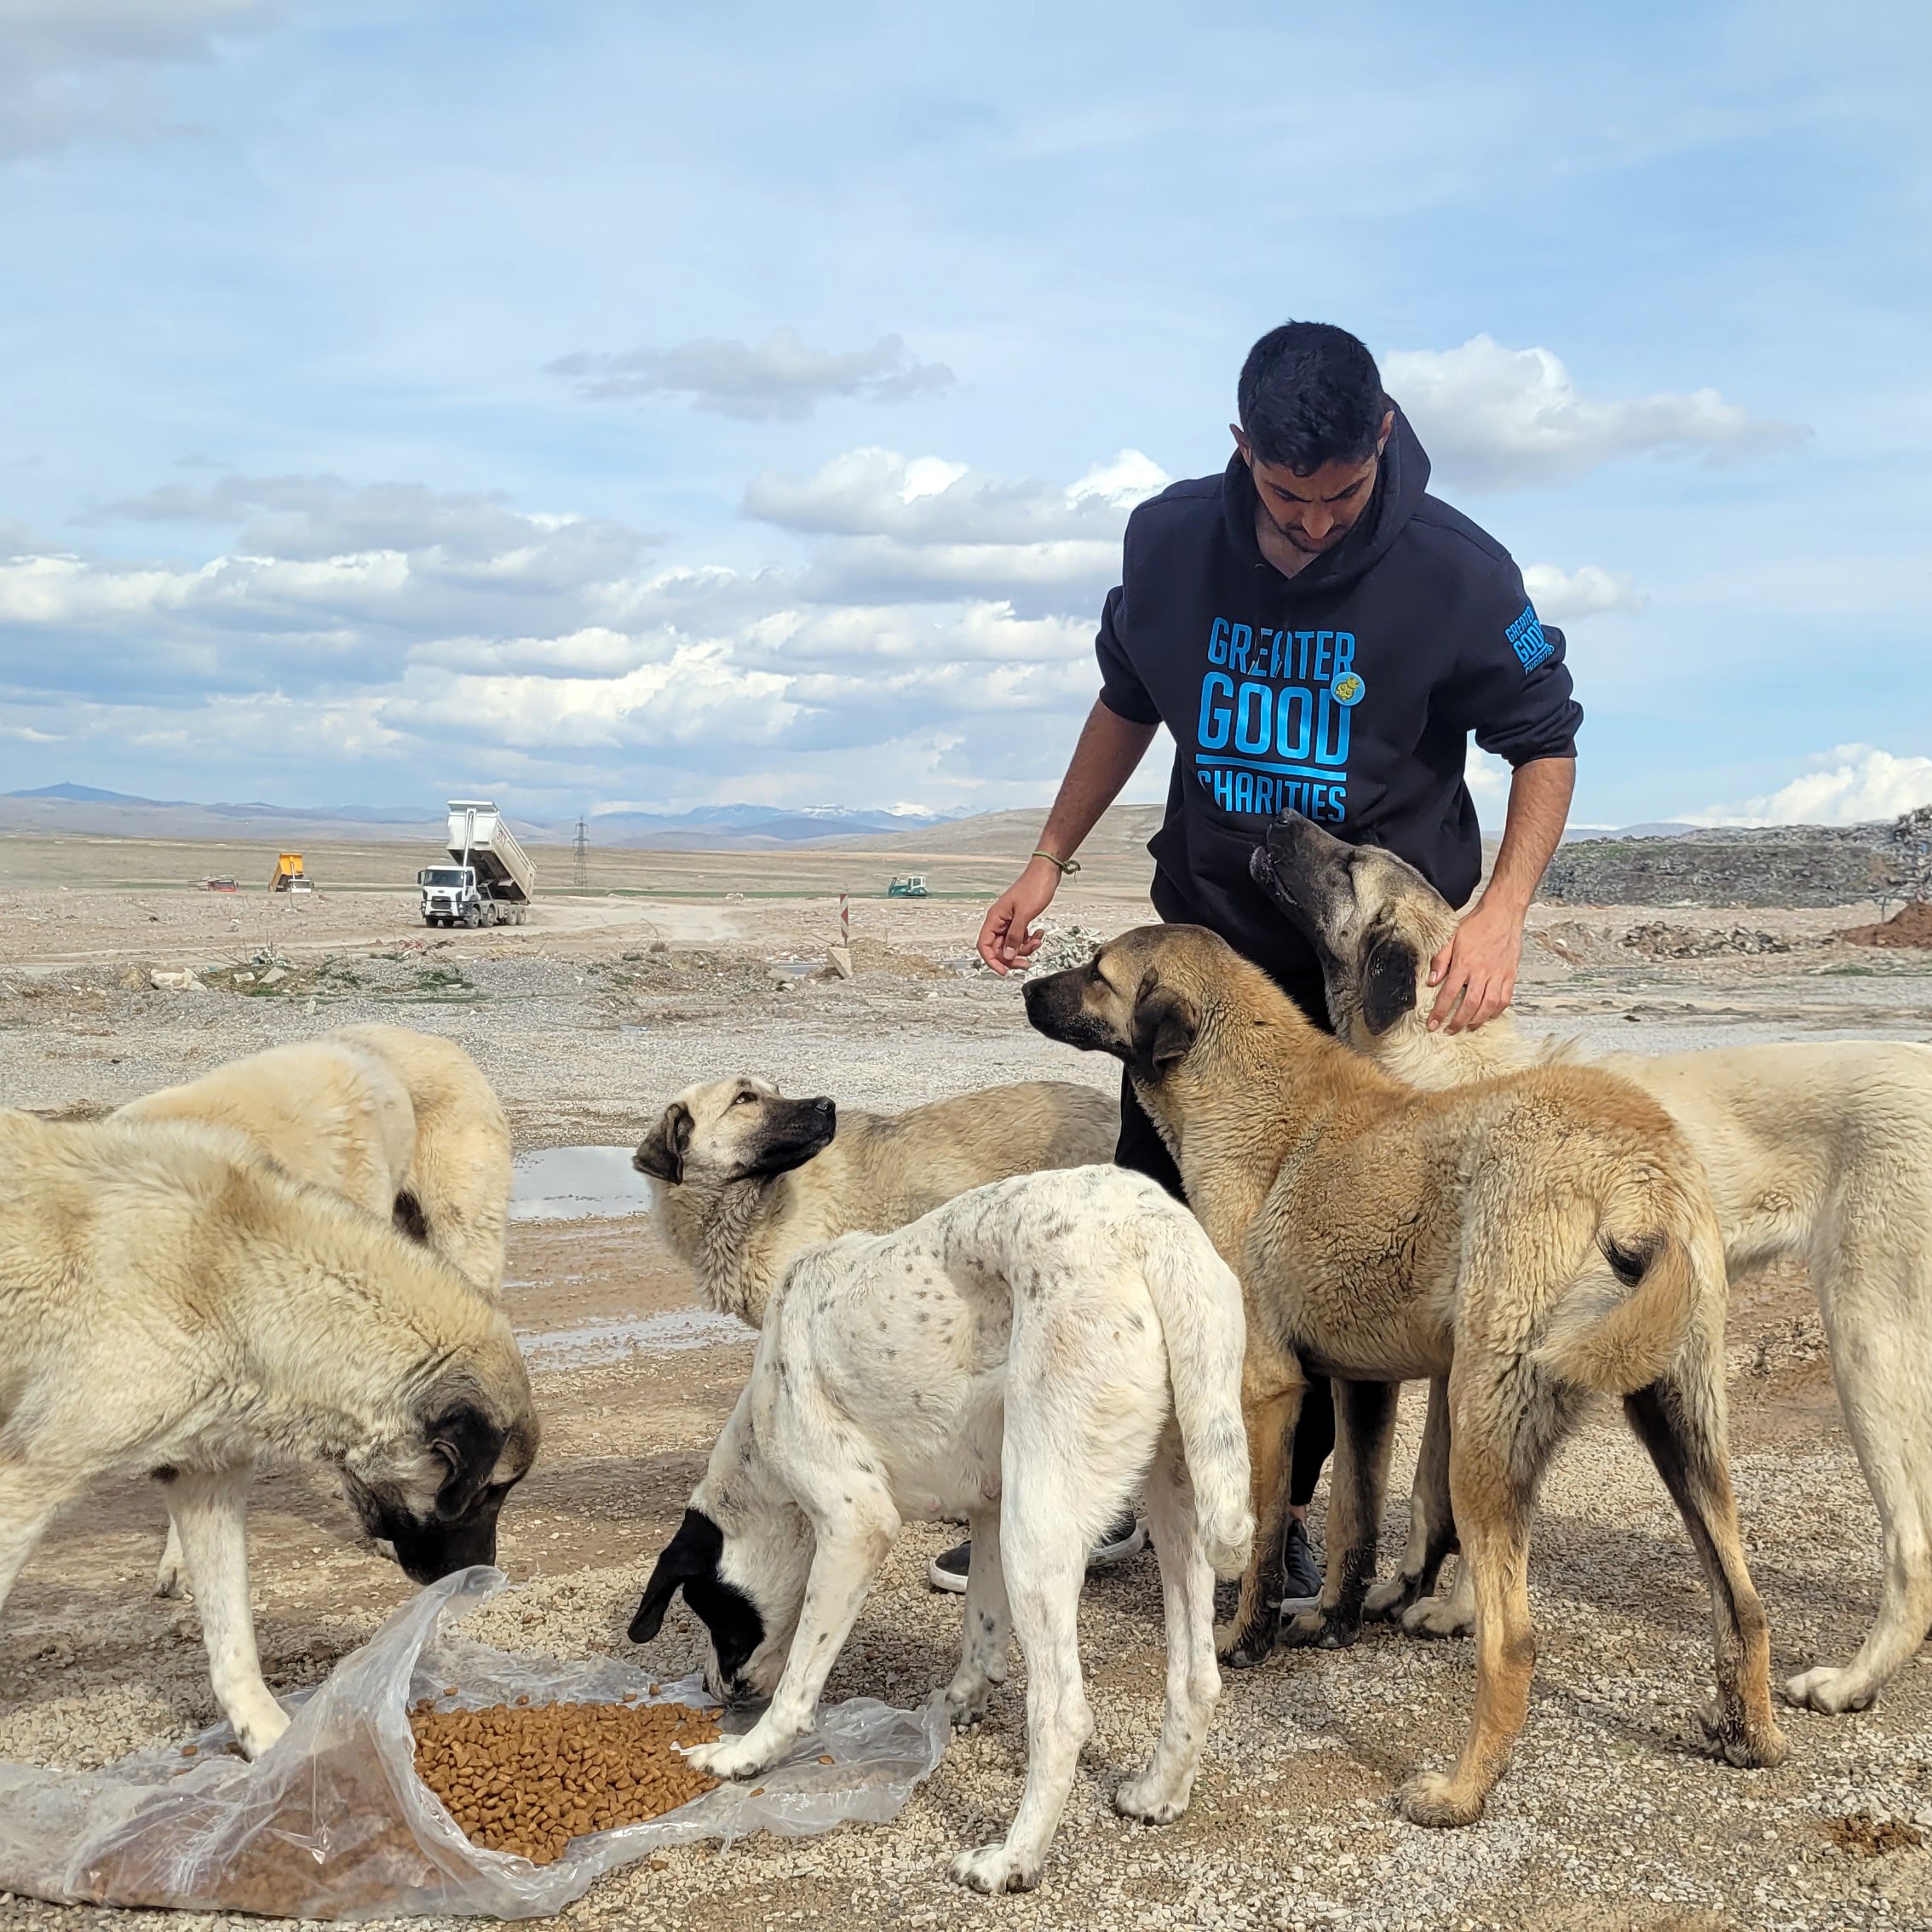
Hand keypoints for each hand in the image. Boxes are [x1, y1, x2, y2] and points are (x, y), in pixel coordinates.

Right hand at [976, 856, 1061, 975]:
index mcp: (995, 918)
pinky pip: (1020, 938)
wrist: (1045, 873)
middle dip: (1012, 958)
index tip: (1004, 972)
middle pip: (998, 949)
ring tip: (1037, 941)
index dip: (992, 961)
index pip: (984, 946)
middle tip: (1026, 963)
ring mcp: (1009, 922)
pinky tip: (1038, 934)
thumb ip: (1014, 936)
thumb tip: (1007, 956)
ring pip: (1011, 945)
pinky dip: (1029, 941)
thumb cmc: (1034, 887)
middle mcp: (999, 921)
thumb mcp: (1025, 914)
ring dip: (1024, 949)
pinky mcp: (1019, 921)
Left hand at [1427, 895, 1524, 1032]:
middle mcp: (1482, 971)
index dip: (1440, 1011)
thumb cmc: (1476, 924)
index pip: (1449, 993)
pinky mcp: (1511, 975)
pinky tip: (1488, 1015)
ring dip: (1477, 1020)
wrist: (1502, 913)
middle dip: (1458, 1022)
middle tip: (1449, 1030)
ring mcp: (1499, 974)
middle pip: (1470, 1004)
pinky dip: (1497, 1011)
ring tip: (1467, 1026)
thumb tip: (1431, 982)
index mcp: (1465, 963)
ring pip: (1489, 1005)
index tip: (1432, 1023)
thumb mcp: (1451, 937)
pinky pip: (1505, 999)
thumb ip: (1440, 960)